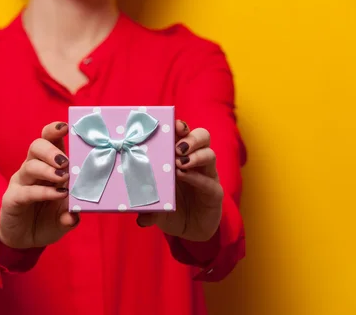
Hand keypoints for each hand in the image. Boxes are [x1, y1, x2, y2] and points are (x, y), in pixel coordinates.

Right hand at [0, 122, 78, 248]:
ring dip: (48, 170)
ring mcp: (21, 183)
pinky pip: (26, 191)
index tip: (66, 127)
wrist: (25, 241)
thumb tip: (77, 213)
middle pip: (37, 146)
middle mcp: (33, 169)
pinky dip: (43, 192)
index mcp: (48, 166)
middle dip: (51, 150)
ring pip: (30, 165)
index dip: (55, 131)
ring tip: (62, 177)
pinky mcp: (12, 198)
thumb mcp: (66, 216)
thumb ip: (73, 212)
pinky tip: (56, 194)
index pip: (50, 141)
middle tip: (65, 161)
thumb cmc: (47, 221)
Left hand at [136, 120, 222, 241]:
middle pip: (202, 137)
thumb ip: (148, 209)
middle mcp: (196, 162)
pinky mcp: (215, 192)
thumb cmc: (171, 209)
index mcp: (179, 157)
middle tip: (177, 147)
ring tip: (180, 163)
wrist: (191, 230)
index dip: (178, 126)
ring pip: (210, 154)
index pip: (183, 133)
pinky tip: (185, 177)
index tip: (171, 125)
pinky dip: (198, 178)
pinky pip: (210, 181)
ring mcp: (207, 175)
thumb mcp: (155, 208)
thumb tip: (140, 219)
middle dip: (190, 137)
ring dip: (196, 155)